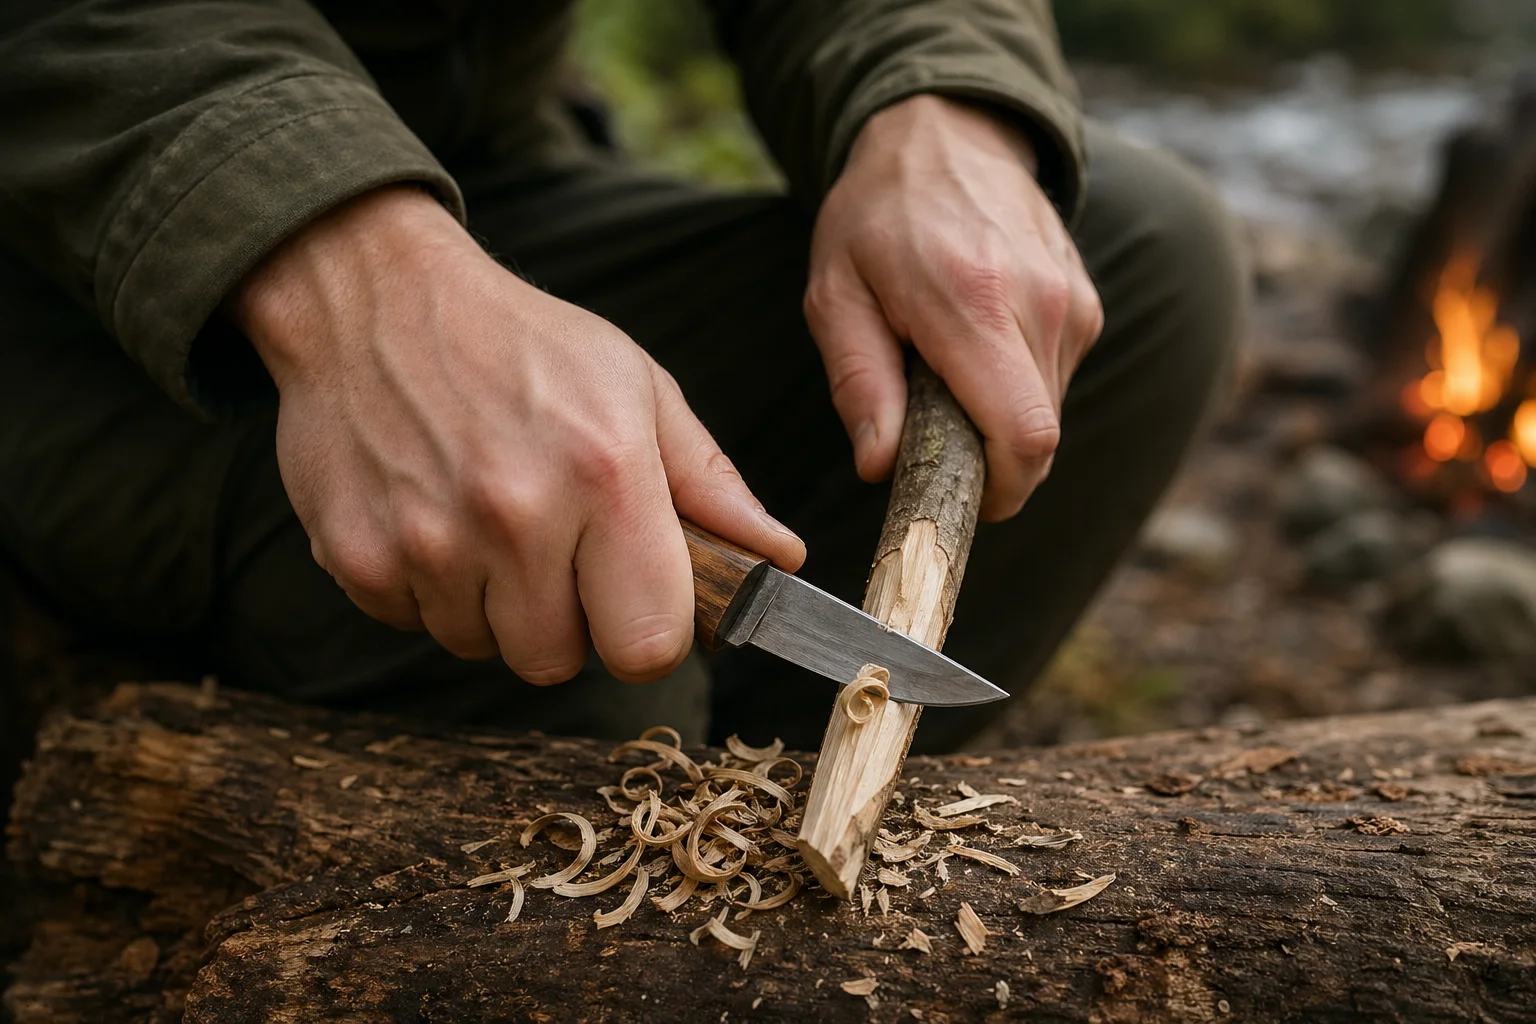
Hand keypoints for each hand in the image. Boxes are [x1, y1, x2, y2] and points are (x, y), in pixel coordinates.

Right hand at [232, 186, 802, 683]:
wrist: (371, 295)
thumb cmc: (521, 343)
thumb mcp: (636, 389)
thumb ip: (710, 485)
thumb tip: (780, 558)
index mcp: (606, 474)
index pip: (648, 644)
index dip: (647, 632)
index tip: (634, 600)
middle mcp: (518, 514)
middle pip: (558, 661)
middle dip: (565, 621)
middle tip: (553, 551)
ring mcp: (430, 541)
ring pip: (484, 648)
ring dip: (493, 607)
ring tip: (489, 522)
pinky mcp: (359, 558)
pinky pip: (415, 624)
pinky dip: (429, 590)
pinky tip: (434, 516)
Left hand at [805, 95, 1103, 520]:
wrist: (946, 134)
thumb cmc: (877, 218)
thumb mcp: (835, 296)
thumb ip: (859, 383)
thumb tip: (880, 466)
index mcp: (973, 305)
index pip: (1025, 437)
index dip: (1001, 491)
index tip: (961, 500)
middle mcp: (1039, 304)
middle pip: (1039, 437)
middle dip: (989, 461)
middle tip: (930, 435)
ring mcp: (1073, 300)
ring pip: (1048, 411)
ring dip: (997, 418)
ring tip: (946, 370)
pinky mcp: (1085, 302)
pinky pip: (1056, 378)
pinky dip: (1015, 386)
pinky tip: (975, 346)